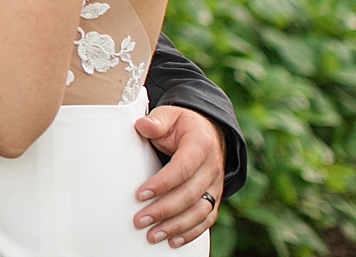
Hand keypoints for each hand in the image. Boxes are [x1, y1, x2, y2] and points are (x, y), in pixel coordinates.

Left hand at [132, 106, 224, 246]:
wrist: (208, 131)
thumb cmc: (183, 125)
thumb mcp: (170, 115)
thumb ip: (156, 120)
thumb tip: (142, 125)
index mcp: (201, 145)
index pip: (182, 168)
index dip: (162, 183)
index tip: (140, 194)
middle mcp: (212, 168)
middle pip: (190, 195)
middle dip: (164, 210)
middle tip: (140, 220)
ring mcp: (215, 185)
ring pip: (199, 212)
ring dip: (176, 226)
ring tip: (152, 235)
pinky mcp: (214, 197)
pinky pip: (206, 219)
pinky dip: (191, 232)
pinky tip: (173, 240)